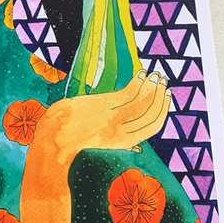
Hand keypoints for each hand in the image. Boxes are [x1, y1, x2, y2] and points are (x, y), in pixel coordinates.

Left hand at [33, 71, 170, 165]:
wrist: (56, 137)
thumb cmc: (79, 139)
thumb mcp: (103, 145)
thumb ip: (121, 145)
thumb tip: (138, 148)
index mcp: (124, 142)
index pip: (152, 126)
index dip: (163, 111)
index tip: (167, 97)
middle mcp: (121, 131)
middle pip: (149, 113)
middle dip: (160, 96)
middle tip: (164, 82)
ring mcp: (112, 118)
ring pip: (141, 101)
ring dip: (152, 86)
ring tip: (156, 75)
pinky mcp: (102, 105)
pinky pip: (128, 93)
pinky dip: (138, 82)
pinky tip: (142, 73)